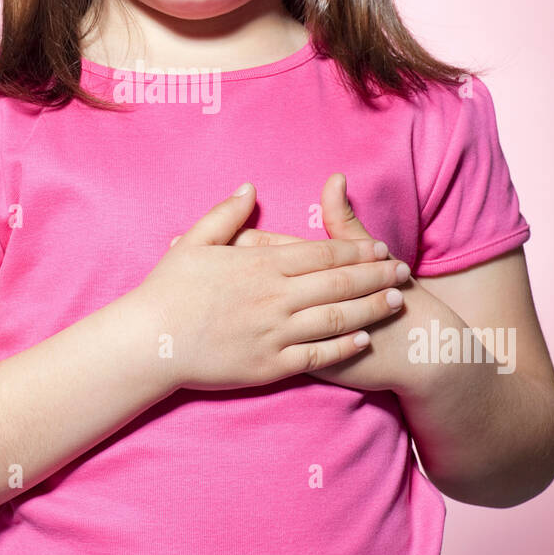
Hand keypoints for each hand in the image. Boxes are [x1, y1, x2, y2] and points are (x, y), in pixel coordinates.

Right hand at [134, 182, 409, 392]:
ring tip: (396, 301)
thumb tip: (250, 189)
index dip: (355, 250)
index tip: (380, 246)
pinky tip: (363, 338)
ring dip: (370, 308)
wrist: (149, 342)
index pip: (320, 254)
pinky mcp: (270, 365)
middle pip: (338, 284)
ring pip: (335, 319)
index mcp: (260, 265)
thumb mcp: (193, 241)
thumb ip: (226, 214)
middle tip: (404, 270)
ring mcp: (274, 333)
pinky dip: (343, 346)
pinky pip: (316, 356)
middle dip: (375, 275)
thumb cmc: (167, 290)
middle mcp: (274, 297)